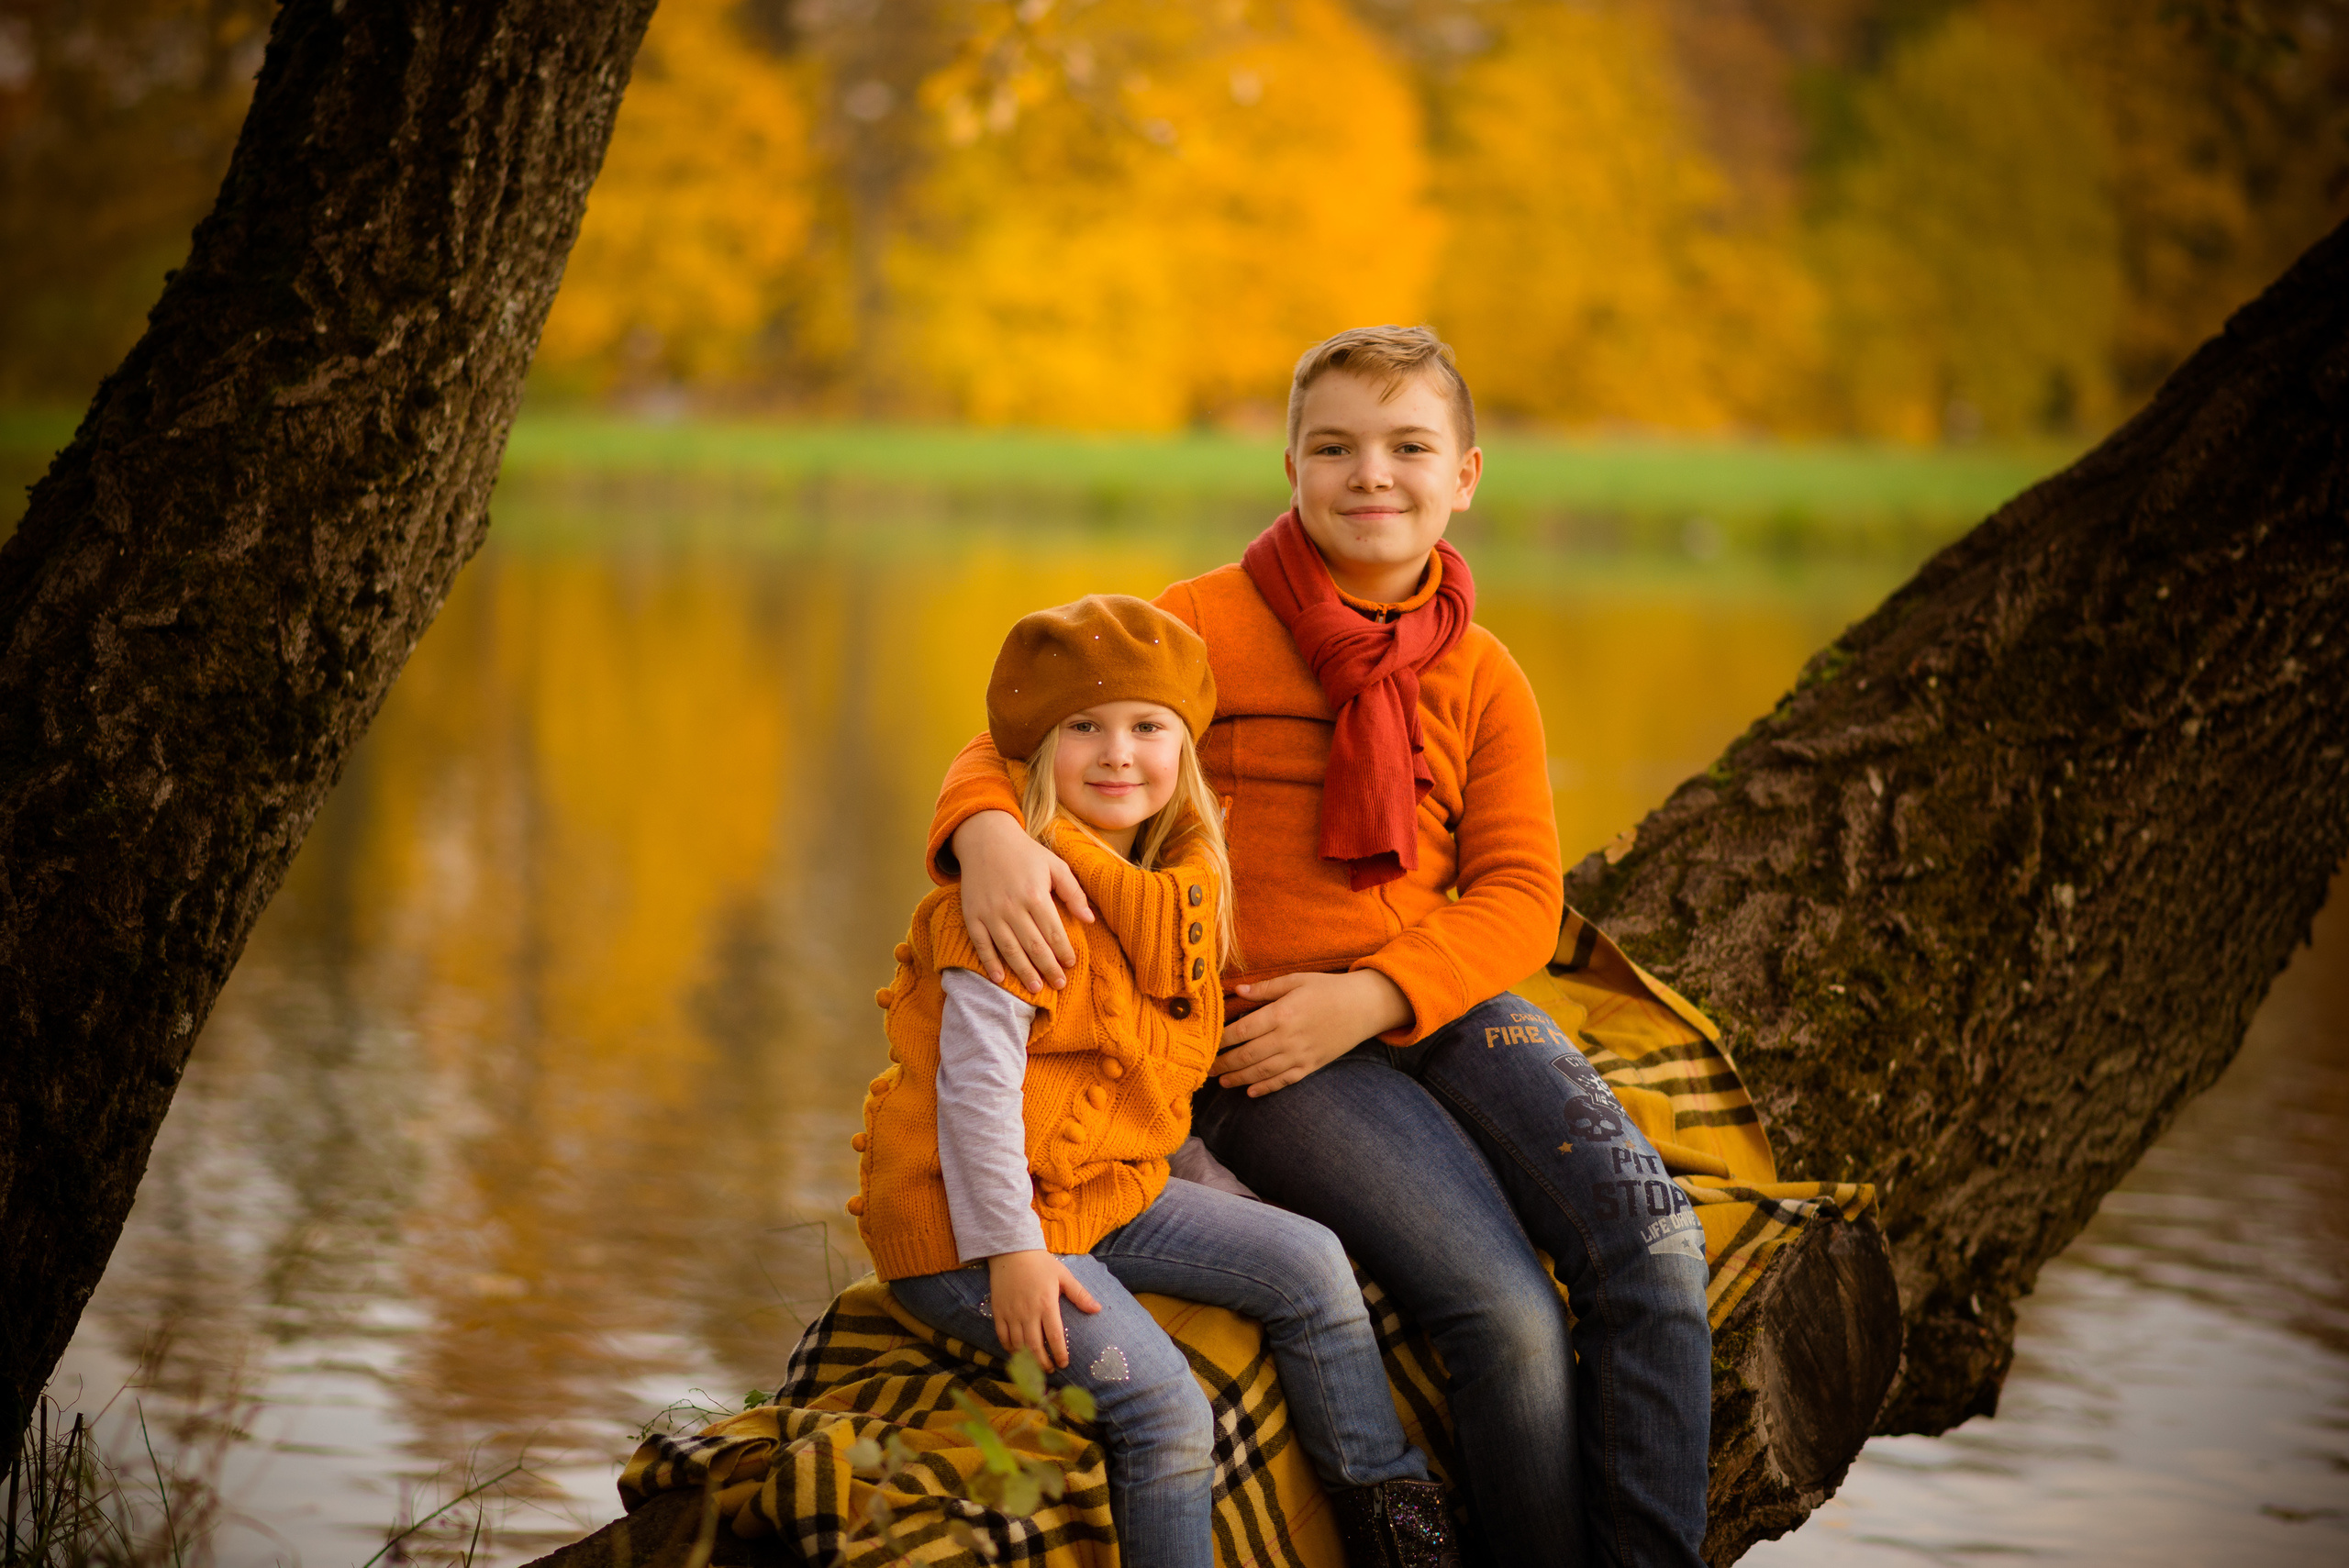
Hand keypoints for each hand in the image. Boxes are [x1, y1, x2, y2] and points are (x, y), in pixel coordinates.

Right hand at [952, 810, 1092, 990]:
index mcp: (1035, 895)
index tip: (1071, 963)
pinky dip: (990, 963)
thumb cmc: (1025, 854)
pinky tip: (1000, 978)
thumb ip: (1073, 892)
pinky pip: (981, 945)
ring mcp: (990, 914)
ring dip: (1023, 972)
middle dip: (1049, 968)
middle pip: (1034, 946)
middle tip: (1060, 984)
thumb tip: (1090, 919)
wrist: (985, 839)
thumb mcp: (1055, 865)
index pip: (1053, 932)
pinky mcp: (973, 916)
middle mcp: (1012, 907)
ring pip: (1010, 950)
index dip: (1064, 951)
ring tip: (1037, 988)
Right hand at [986, 1250, 1100, 1369]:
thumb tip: (1097, 1309)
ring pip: (1018, 1345)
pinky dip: (1009, 1348)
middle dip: (1043, 1363)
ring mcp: (1011, 1313)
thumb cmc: (1040, 1263)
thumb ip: (1080, 1295)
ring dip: (1027, 1360)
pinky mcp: (998, 1311)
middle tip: (1050, 1370)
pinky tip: (1017, 1353)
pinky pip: (1002, 1336)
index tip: (1064, 1364)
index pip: (1054, 1337)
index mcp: (1046, 1304)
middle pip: (1035, 1347)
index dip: (1059, 1354)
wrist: (1011, 1250)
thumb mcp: (1063, 1276)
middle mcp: (1028, 1312)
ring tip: (1035, 1366)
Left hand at [1211, 969, 1411, 1095]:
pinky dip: (1266, 1088)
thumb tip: (1238, 990)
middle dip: (1223, 1063)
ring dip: (1239, 1078)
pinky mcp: (1312, 1066)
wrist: (1364, 1006)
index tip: (1206, 1043)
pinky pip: (1285, 1081)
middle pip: (1247, 1056)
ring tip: (1221, 1081)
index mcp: (1282, 1014)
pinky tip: (1250, 1092)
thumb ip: (1265, 988)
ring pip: (1263, 1072)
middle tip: (1205, 1068)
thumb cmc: (1328, 988)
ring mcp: (1301, 1055)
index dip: (1222, 1040)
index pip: (1242, 1031)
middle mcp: (1288, 1038)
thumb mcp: (1296, 980)